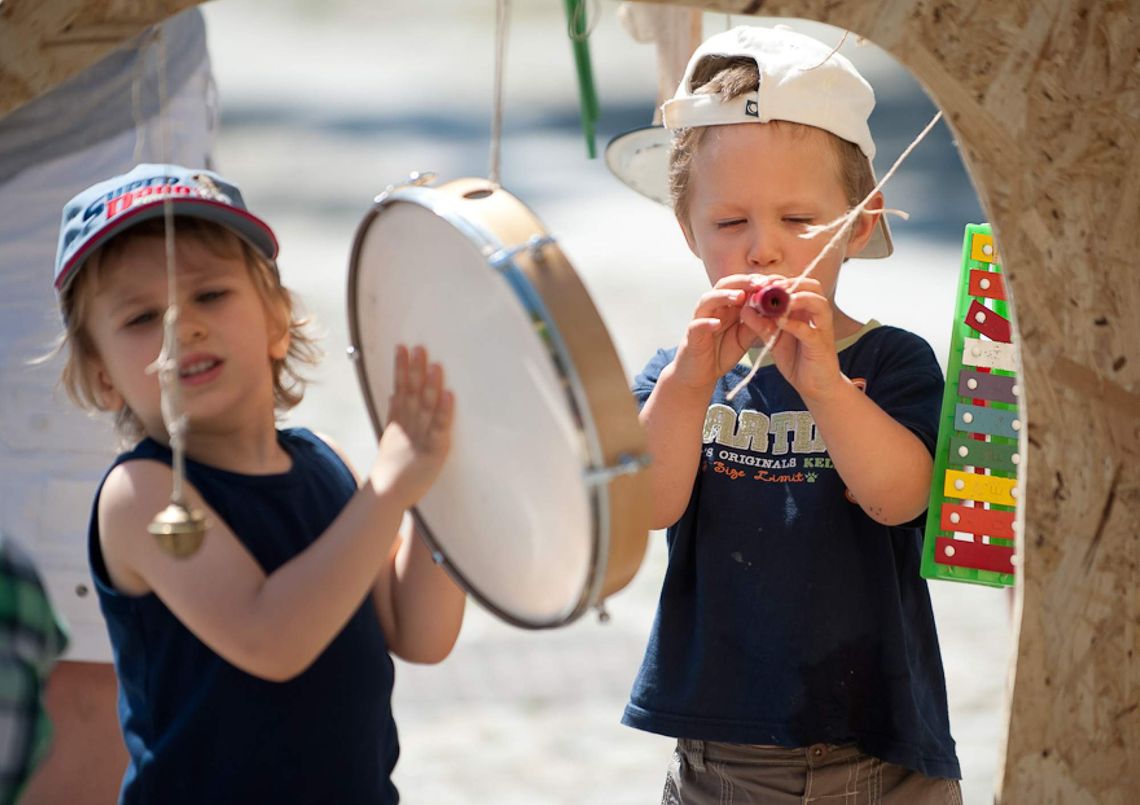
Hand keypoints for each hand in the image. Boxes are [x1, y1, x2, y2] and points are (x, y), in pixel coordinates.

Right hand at [372, 345, 454, 507]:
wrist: (387, 494)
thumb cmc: (393, 468)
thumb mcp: (390, 437)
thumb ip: (394, 415)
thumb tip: (393, 394)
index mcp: (398, 421)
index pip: (399, 388)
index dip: (401, 368)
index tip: (402, 347)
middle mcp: (408, 426)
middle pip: (411, 393)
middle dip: (414, 369)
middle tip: (418, 346)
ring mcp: (421, 437)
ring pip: (425, 406)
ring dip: (430, 384)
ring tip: (435, 364)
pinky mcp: (435, 451)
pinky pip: (440, 428)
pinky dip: (444, 410)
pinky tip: (448, 394)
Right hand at [671, 274, 767, 389]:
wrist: (701, 374)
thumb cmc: (722, 352)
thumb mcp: (746, 337)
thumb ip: (758, 322)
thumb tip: (778, 310)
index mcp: (727, 306)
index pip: (740, 285)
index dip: (756, 281)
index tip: (774, 281)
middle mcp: (713, 309)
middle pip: (724, 286)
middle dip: (742, 282)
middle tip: (760, 283)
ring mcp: (701, 320)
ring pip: (708, 300)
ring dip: (723, 296)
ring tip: (739, 296)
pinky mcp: (692, 336)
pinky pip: (696, 326)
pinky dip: (706, 323)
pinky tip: (716, 324)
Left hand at [740, 277, 843, 402]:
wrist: (814, 385)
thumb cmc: (796, 359)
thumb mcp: (773, 338)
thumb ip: (761, 324)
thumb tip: (744, 309)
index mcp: (807, 309)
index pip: (798, 283)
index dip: (779, 280)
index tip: (759, 283)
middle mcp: (817, 315)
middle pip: (812, 285)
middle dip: (789, 283)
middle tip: (768, 288)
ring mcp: (821, 328)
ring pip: (817, 302)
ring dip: (795, 298)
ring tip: (775, 301)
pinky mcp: (820, 345)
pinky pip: (809, 330)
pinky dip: (794, 324)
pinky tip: (779, 322)